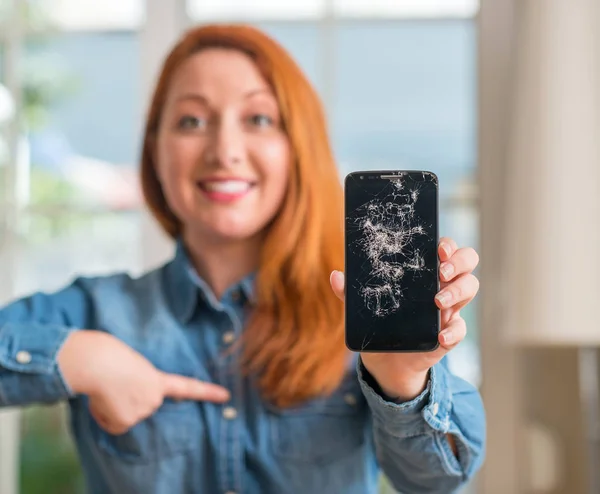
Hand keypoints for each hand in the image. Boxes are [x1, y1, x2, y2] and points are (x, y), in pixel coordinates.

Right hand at [58, 330, 229, 433]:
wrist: (97, 363)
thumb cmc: (109, 355)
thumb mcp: (134, 366)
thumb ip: (140, 383)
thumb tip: (129, 397)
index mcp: (158, 379)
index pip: (188, 387)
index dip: (207, 392)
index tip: (226, 396)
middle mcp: (155, 398)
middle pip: (141, 407)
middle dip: (126, 400)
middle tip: (115, 383)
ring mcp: (143, 411)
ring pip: (125, 417)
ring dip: (112, 407)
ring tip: (106, 388)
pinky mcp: (126, 422)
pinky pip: (112, 424)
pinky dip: (103, 415)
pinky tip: (101, 399)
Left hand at [331, 237, 479, 400]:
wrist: (385, 360)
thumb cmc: (379, 321)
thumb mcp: (363, 306)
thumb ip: (350, 291)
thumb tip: (336, 276)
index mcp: (423, 271)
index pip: (444, 248)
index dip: (447, 244)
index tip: (438, 249)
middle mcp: (441, 284)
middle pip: (467, 261)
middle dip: (459, 262)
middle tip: (442, 271)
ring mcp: (449, 308)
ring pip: (470, 287)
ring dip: (457, 291)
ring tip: (437, 302)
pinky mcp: (449, 333)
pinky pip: (461, 328)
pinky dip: (453, 331)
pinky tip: (440, 336)